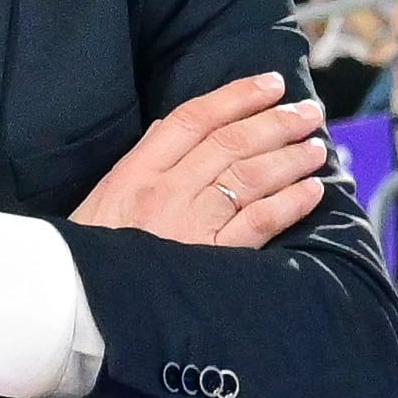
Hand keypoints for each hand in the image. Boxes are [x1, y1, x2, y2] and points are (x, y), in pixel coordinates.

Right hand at [67, 74, 329, 247]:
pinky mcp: (212, 260)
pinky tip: (312, 191)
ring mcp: (189, 225)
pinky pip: (260, 222)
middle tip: (309, 112)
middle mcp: (165, 193)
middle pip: (231, 143)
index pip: (192, 119)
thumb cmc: (88, 259)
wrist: (80, 312)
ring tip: (317, 147)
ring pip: (251, 176)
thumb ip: (138, 164)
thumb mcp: (101, 204)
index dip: (236, 96)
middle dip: (276, 122)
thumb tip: (171, 125)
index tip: (269, 84)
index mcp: (134, 174)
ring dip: (290, 158)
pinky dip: (291, 203)